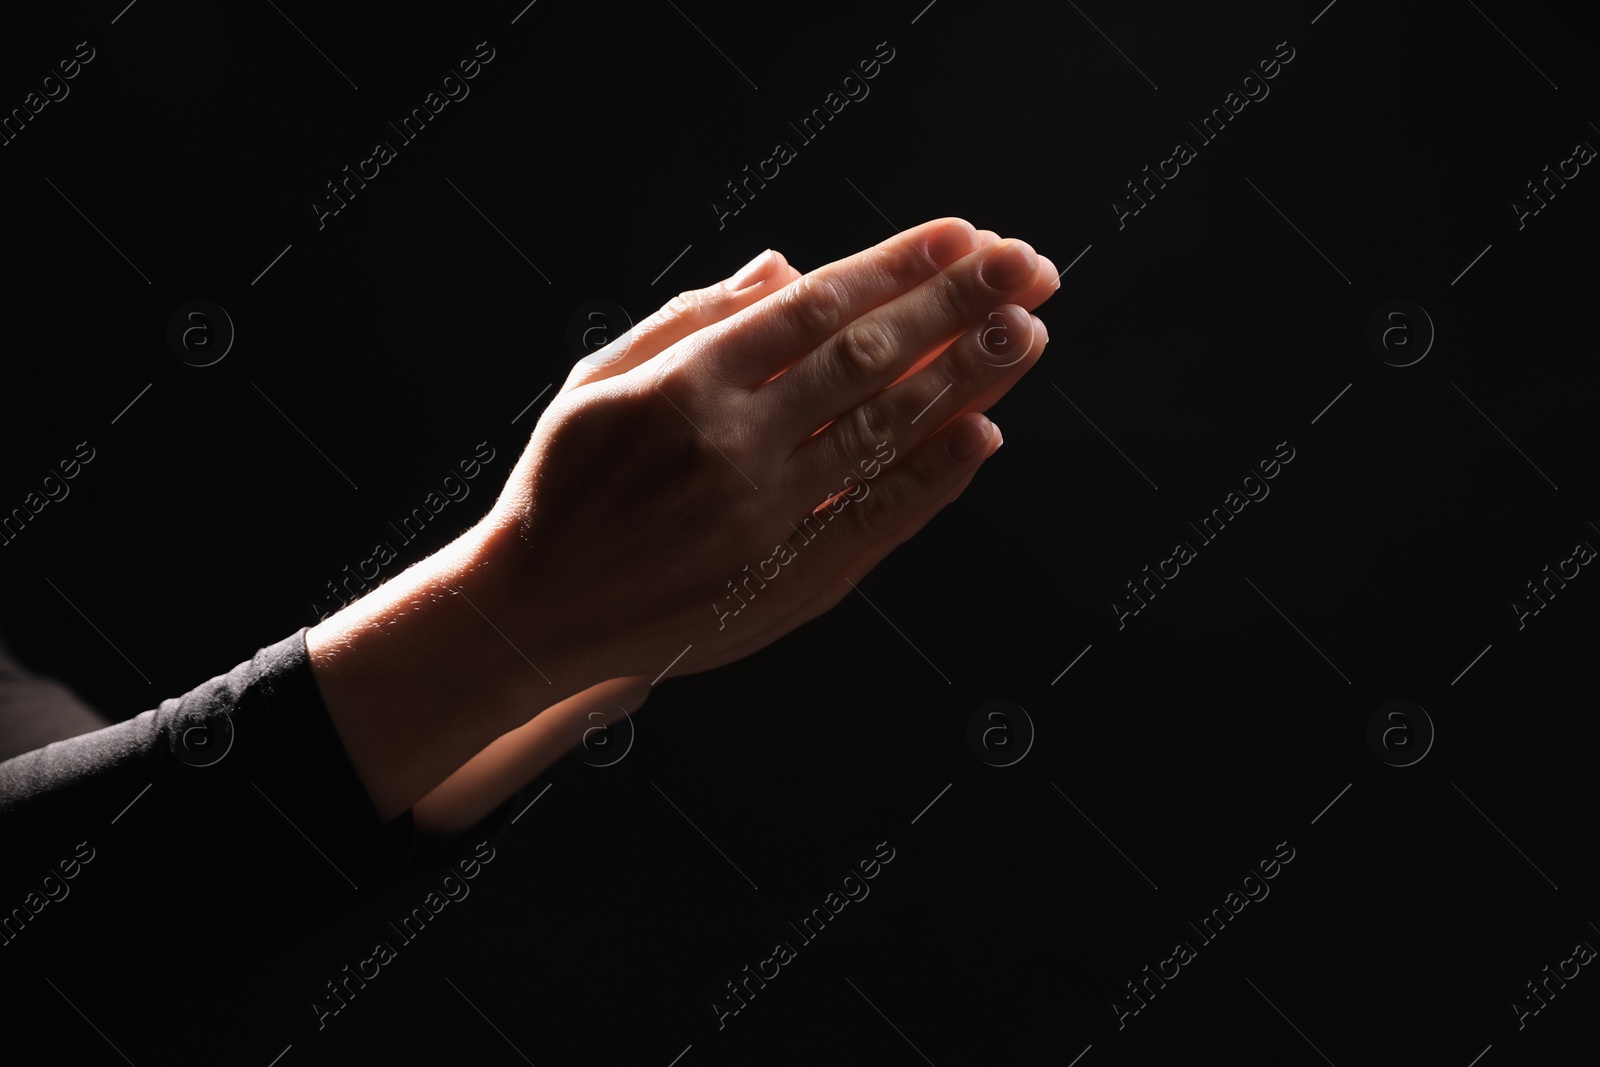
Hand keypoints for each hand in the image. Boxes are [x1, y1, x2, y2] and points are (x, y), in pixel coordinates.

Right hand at [308, 218, 1056, 821]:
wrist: (539, 613)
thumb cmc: (566, 484)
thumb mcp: (600, 379)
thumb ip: (690, 318)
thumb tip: (783, 264)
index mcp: (684, 384)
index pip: (815, 307)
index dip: (897, 267)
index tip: (963, 235)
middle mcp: (733, 444)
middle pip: (868, 358)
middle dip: (955, 306)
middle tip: (1026, 264)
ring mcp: (768, 516)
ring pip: (886, 432)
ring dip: (965, 380)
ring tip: (1026, 331)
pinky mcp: (787, 579)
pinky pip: (877, 520)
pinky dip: (934, 478)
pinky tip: (984, 434)